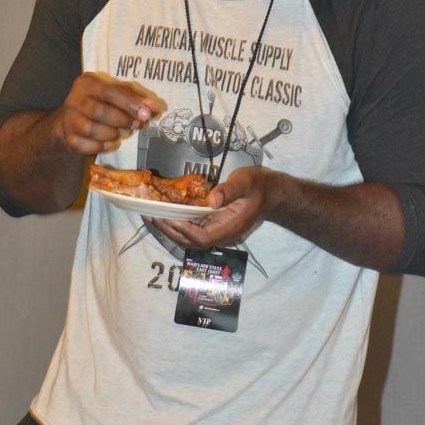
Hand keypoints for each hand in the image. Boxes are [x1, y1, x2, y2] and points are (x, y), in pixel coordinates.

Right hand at [54, 73, 157, 154]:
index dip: (129, 104)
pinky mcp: (69, 137)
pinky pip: (85, 145)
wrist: (74, 119)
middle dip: (122, 120)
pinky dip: (101, 146)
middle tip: (135, 125)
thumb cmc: (102, 102)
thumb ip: (136, 98)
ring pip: (91, 130)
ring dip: (112, 134)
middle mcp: (74, 99)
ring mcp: (69, 119)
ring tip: (121, 133)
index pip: (109, 92)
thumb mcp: (118, 94)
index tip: (145, 114)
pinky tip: (110, 142)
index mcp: (87, 83)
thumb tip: (153, 108)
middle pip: (99, 111)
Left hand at [153, 166, 282, 248]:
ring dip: (171, 229)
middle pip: (191, 241)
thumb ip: (228, 191)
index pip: (202, 237)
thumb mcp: (245, 182)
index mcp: (230, 227)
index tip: (169, 218)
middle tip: (152, 216)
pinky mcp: (216, 227)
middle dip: (170, 230)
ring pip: (190, 238)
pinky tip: (168, 214)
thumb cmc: (259, 187)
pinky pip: (194, 230)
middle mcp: (223, 235)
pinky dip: (179, 224)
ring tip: (154, 216)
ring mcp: (219, 233)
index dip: (184, 230)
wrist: (272, 194)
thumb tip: (211, 200)